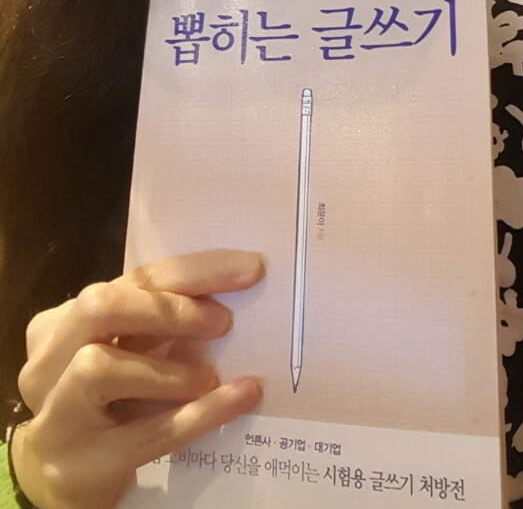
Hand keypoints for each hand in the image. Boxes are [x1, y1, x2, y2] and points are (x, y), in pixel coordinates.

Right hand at [11, 249, 263, 508]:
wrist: (62, 479)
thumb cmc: (106, 401)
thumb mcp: (124, 352)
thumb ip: (156, 321)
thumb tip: (234, 289)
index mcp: (62, 323)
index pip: (133, 279)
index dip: (194, 271)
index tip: (250, 268)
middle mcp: (48, 362)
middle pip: (100, 308)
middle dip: (168, 309)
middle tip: (224, 321)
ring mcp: (57, 414)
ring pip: (100, 368)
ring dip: (168, 369)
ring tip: (210, 375)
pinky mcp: (83, 464)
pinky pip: (146, 433)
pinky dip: (200, 413)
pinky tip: (240, 397)